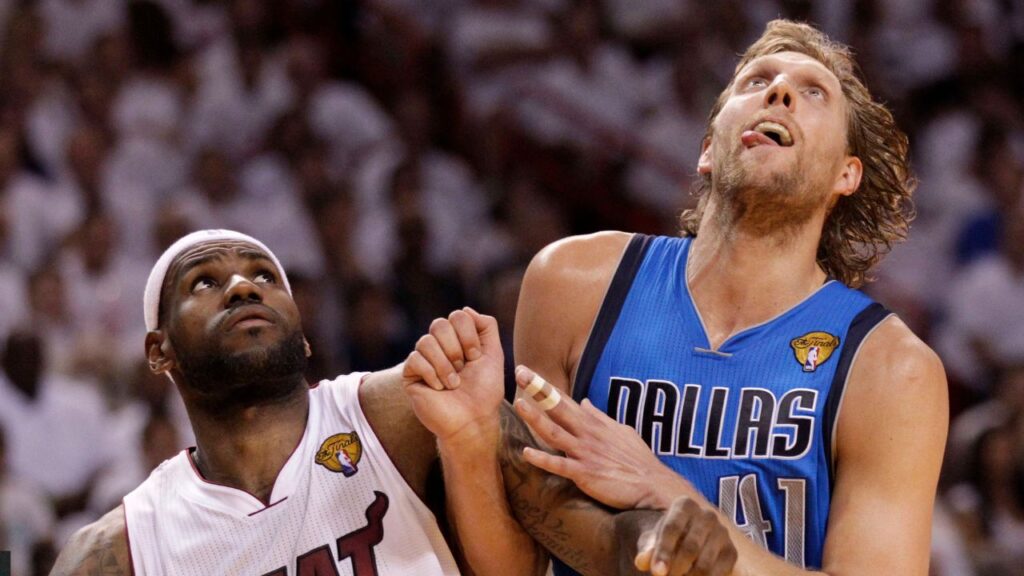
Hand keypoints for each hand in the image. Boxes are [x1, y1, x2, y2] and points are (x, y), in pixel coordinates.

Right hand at [401, 308, 504, 443]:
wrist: (472, 421)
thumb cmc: (484, 392)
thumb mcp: (493, 355)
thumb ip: (486, 327)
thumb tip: (465, 309)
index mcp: (457, 339)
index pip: (457, 316)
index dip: (468, 335)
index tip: (476, 357)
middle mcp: (438, 346)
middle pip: (439, 324)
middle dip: (456, 348)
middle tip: (463, 368)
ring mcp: (423, 360)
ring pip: (426, 341)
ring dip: (445, 365)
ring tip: (453, 383)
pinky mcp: (410, 376)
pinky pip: (415, 360)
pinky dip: (432, 374)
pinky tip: (439, 389)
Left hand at [513, 365, 693, 509]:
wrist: (654, 486)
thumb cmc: (638, 460)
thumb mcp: (620, 431)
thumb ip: (599, 417)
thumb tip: (585, 402)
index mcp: (593, 423)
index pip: (564, 399)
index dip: (544, 385)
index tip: (526, 371)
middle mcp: (587, 434)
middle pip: (557, 408)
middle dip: (537, 390)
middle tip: (519, 373)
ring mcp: (585, 453)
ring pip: (554, 433)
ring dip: (536, 418)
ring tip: (519, 403)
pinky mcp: (585, 474)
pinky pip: (560, 466)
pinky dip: (543, 460)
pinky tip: (526, 453)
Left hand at [634, 496, 736, 575]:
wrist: (688, 542)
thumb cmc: (667, 539)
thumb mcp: (653, 540)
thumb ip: (646, 548)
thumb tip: (642, 561)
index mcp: (685, 505)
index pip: (672, 528)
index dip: (663, 552)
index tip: (656, 572)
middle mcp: (707, 515)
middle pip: (690, 548)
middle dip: (675, 569)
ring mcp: (722, 533)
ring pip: (704, 564)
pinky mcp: (731, 552)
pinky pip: (718, 574)